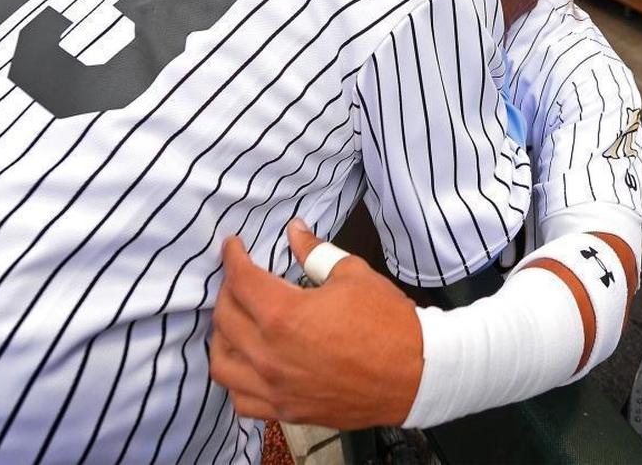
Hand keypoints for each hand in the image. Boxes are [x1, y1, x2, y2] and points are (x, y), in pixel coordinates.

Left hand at [210, 220, 421, 427]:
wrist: (418, 374)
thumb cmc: (389, 324)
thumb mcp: (351, 274)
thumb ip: (315, 252)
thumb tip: (296, 231)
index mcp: (284, 316)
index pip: (240, 280)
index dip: (233, 257)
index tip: (233, 247)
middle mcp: (271, 355)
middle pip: (225, 317)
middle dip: (227, 290)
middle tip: (240, 278)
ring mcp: (277, 387)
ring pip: (223, 362)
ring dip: (223, 335)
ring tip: (235, 320)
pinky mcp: (287, 409)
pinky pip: (241, 399)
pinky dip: (236, 379)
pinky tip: (245, 363)